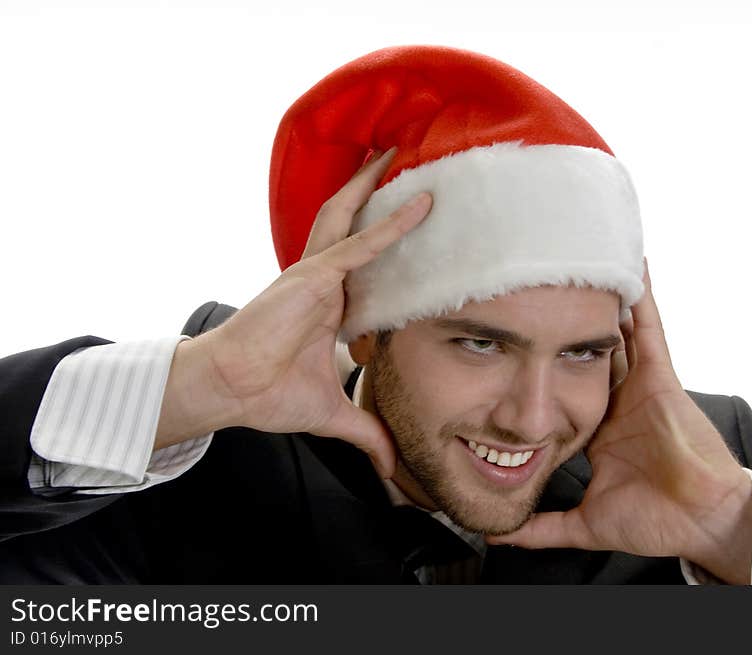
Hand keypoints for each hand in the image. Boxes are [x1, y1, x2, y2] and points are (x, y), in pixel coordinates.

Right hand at [156, 149, 431, 476]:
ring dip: (377, 185)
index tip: (416, 221)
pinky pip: (358, 246)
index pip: (364, 263)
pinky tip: (420, 206)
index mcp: (329, 305)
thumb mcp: (335, 413)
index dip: (387, 238)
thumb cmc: (269, 395)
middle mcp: (323, 281)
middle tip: (403, 161)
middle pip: (354, 224)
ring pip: (352, 218)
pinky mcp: (312, 279)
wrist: (231, 393)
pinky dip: (390, 226)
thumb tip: (394, 468)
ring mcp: (317, 275)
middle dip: (375, 191)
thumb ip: (368, 434)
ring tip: (400, 152)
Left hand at [487, 260, 751, 582]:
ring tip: (574, 259)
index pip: (564, 385)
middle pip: (585, 349)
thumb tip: (498, 534)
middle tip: (538, 282)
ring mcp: (639, 384)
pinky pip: (649, 328)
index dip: (542, 361)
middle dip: (565, 319)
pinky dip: (641, 297)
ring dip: (597, 298)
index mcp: (597, 426)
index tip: (515, 337)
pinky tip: (631, 265)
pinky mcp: (661, 377)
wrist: (702, 521)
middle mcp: (616, 398)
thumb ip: (541, 527)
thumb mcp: (584, 523)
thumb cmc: (655, 521)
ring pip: (613, 331)